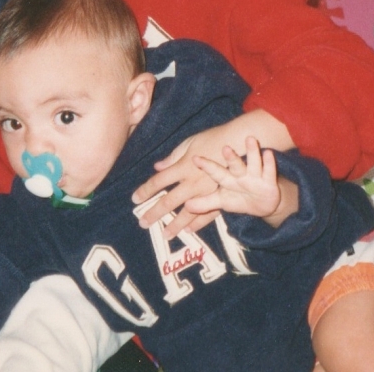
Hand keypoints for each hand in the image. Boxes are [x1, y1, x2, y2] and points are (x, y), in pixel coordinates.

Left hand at [133, 110, 293, 237]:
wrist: (239, 144)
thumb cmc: (213, 139)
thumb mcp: (189, 143)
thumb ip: (173, 157)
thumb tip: (158, 168)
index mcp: (182, 167)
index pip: (158, 182)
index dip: (145, 191)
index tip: (135, 200)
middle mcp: (192, 183)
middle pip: (168, 202)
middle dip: (154, 213)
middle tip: (143, 224)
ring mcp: (206, 192)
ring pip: (187, 213)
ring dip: (175, 225)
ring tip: (165, 235)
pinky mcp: (219, 197)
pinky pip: (207, 215)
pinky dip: (197, 224)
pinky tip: (189, 231)